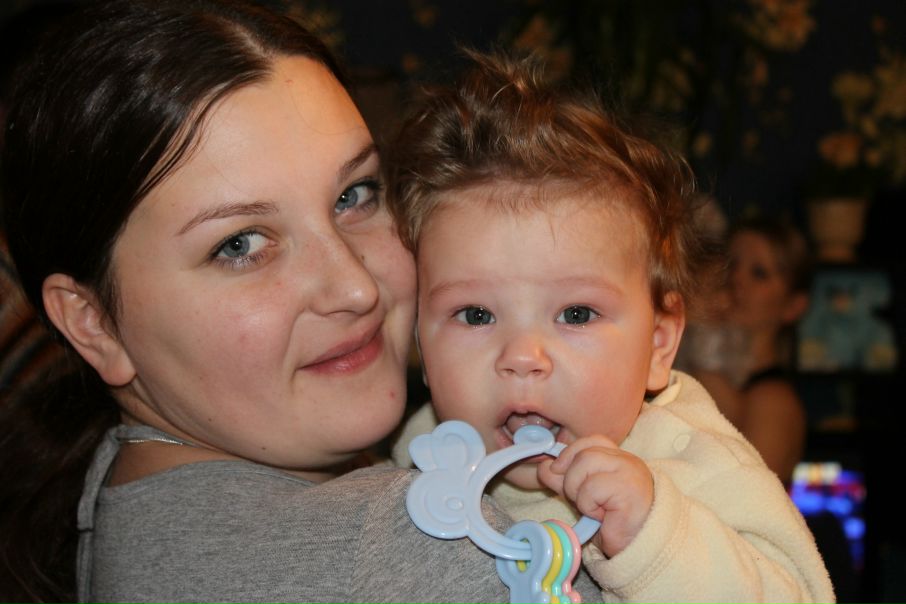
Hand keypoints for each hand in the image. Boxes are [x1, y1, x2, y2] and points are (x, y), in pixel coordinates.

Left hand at [538, 435, 653, 557]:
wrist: (635, 548)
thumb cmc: (612, 522)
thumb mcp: (583, 496)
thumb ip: (564, 480)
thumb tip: (544, 467)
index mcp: (618, 459)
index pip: (591, 441)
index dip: (570, 453)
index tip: (557, 470)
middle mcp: (627, 461)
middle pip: (584, 452)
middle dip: (570, 477)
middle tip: (579, 500)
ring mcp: (629, 472)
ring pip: (585, 462)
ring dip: (577, 490)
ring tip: (590, 508)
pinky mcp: (627, 489)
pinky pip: (591, 487)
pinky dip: (587, 505)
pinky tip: (600, 516)